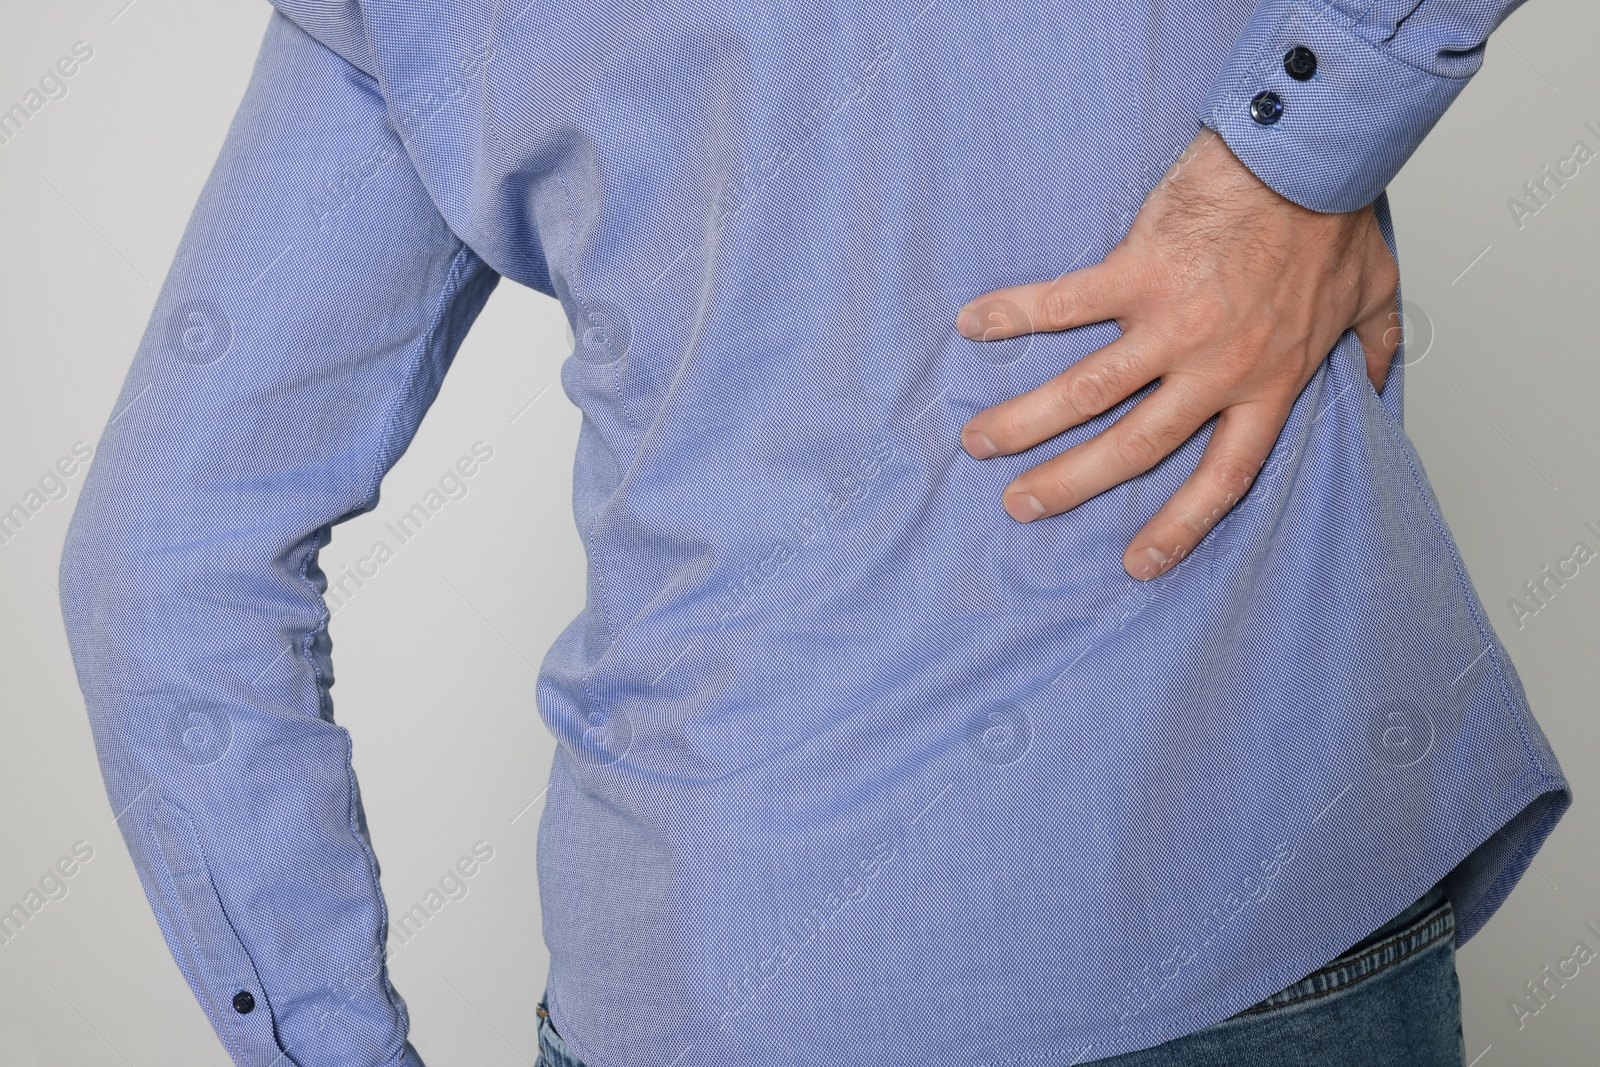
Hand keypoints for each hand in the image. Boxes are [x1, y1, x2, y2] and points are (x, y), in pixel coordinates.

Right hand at [954, 125, 1400, 580]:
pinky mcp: (1137, 271)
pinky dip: (1015, 314)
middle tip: (1020, 506)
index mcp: (1268, 384)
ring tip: (980, 442)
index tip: (1137, 563)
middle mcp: (1214, 368)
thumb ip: (1373, 346)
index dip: (1179, 527)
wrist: (1312, 150)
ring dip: (1025, 422)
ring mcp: (1170, 323)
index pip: (1221, 478)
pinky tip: (973, 325)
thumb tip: (1379, 381)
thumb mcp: (1374, 292)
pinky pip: (1064, 303)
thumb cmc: (1337, 215)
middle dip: (1068, 484)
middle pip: (1131, 448)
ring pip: (1085, 392)